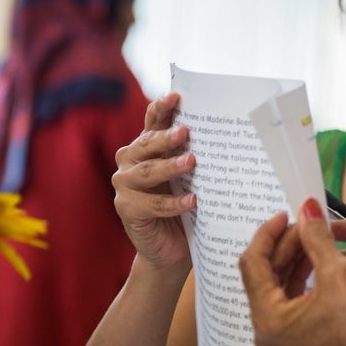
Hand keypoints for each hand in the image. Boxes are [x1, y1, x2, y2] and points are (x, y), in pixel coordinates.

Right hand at [111, 93, 195, 271]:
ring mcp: (124, 186)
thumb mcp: (190, 178)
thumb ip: (193, 155)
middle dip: (165, 137)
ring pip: (146, 173)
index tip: (176, 96)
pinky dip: (172, 203)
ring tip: (191, 162)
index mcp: (146, 148)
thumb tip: (221, 133)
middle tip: (186, 132)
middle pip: (146, 145)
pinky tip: (192, 201)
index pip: (152, 122)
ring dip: (169, 167)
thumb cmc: (186, 208)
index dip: (161, 109)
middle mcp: (130, 162)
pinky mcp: (127, 210)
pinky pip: (151, 204)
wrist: (172, 250)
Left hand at [238, 201, 345, 345]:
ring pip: (277, 287)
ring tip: (314, 237)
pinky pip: (290, 301)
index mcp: (269, 319)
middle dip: (284, 245)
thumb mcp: (339, 272)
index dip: (269, 233)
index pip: (253, 263)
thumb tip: (308, 210)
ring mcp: (282, 340)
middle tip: (306, 222)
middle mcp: (268, 333)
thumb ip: (316, 237)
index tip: (287, 213)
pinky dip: (302, 278)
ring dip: (294, 259)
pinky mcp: (298, 341)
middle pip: (264, 275)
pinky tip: (318, 260)